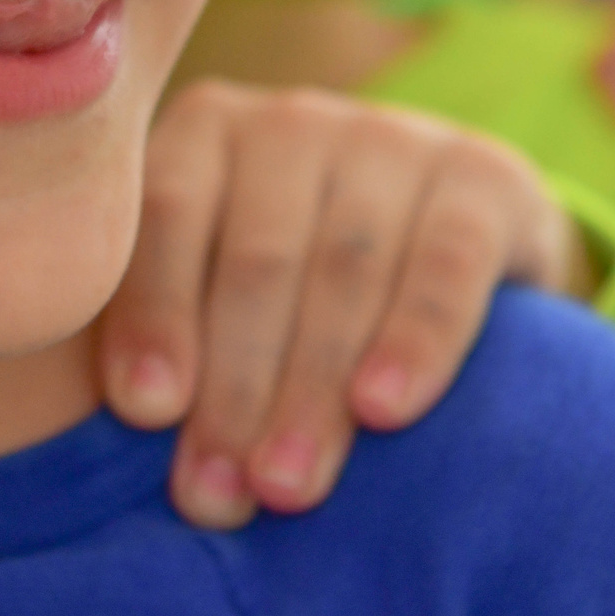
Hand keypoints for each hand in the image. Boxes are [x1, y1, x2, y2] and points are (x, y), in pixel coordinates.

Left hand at [100, 81, 582, 528]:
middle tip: (217, 494)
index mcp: (206, 130)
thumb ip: (165, 337)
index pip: (168, 214)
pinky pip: (446, 263)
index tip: (146, 413)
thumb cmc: (285, 302)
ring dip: (311, 386)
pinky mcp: (485, 175)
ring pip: (345, 268)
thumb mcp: (214, 292)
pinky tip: (382, 409)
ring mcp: (394, 139)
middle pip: (257, 259)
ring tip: (286, 485)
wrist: (449, 258)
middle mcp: (295, 120)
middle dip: (234, 388)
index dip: (155, 313)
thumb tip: (129, 429)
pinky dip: (415, 340)